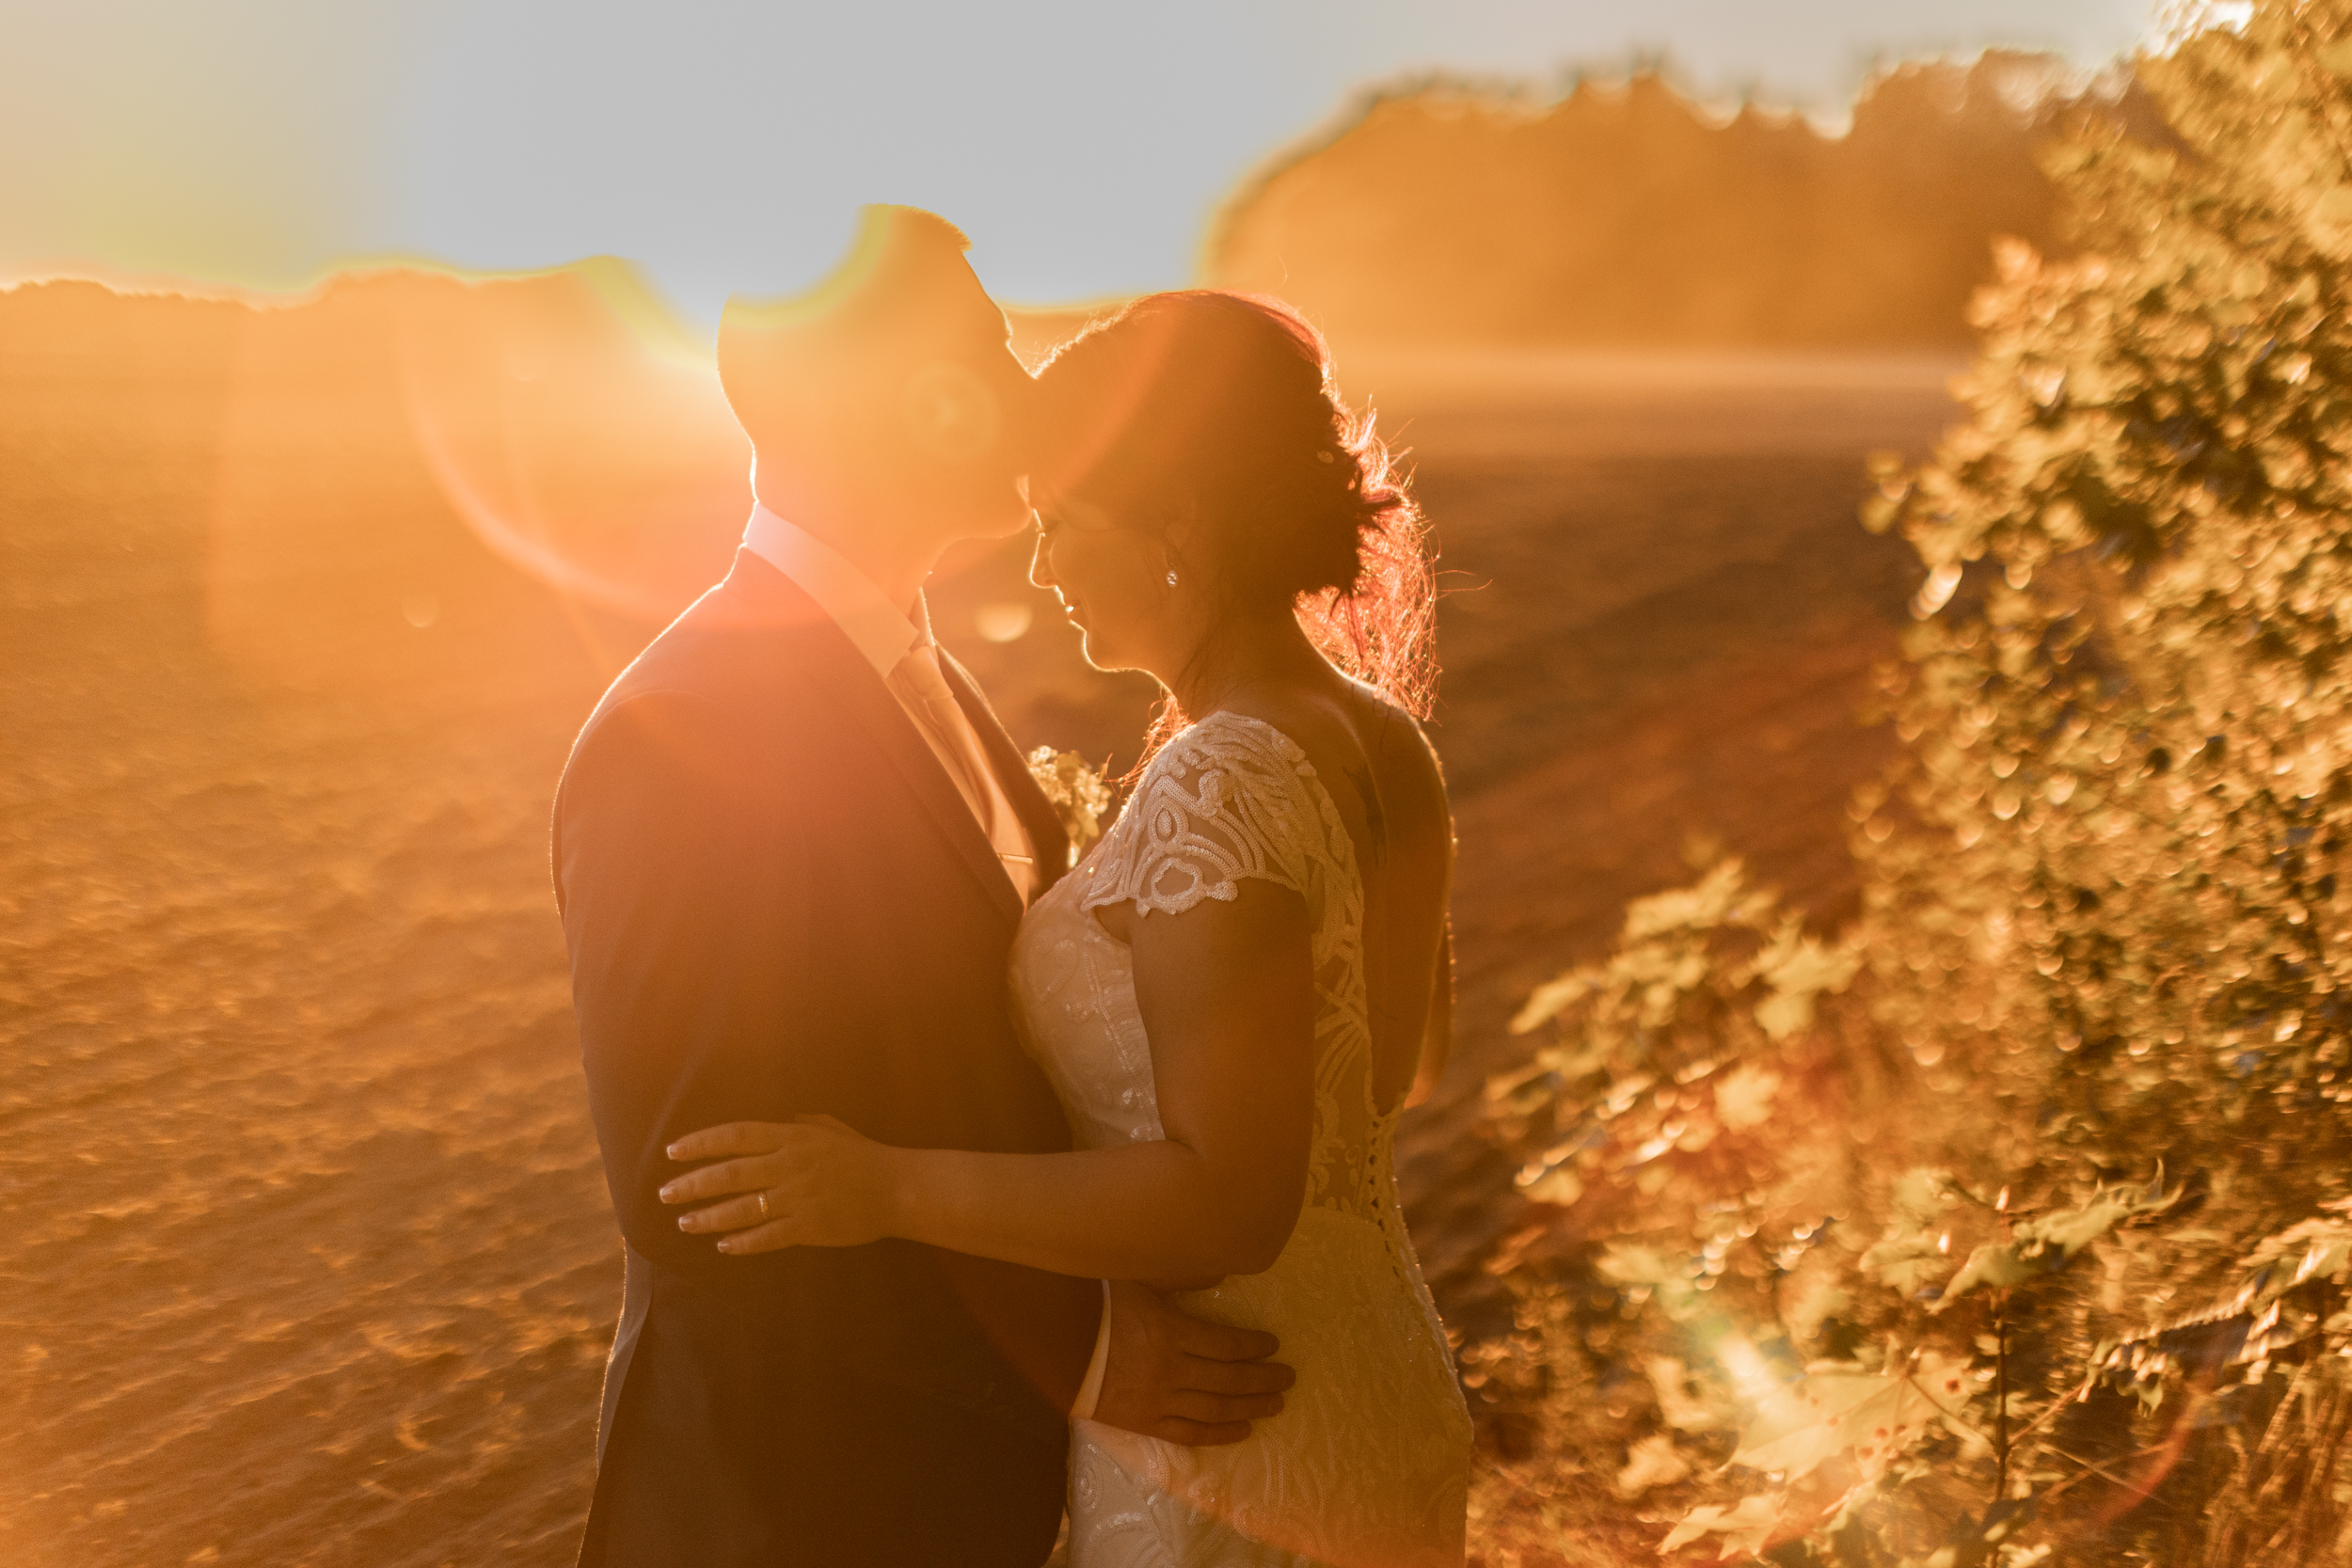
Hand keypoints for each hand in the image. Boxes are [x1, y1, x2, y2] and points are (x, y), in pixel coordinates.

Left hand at [659, 1115, 895, 1253]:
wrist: (897, 1188)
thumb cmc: (863, 1156)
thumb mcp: (830, 1128)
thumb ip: (799, 1123)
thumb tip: (777, 1119)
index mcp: (792, 1137)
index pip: (735, 1136)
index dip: (701, 1144)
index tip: (673, 1152)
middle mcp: (789, 1165)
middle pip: (729, 1173)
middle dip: (692, 1184)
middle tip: (665, 1193)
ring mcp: (797, 1197)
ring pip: (741, 1208)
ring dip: (707, 1216)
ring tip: (683, 1223)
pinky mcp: (808, 1226)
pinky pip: (767, 1236)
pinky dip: (742, 1242)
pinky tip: (722, 1245)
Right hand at [1090, 1279, 1294, 1445]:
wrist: (1053, 1346)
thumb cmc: (1095, 1305)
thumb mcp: (1136, 1278)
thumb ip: (1179, 1278)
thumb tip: (1219, 1276)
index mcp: (1171, 1332)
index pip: (1227, 1343)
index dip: (1255, 1345)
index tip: (1274, 1344)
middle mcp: (1171, 1370)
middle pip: (1229, 1378)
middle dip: (1264, 1378)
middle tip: (1289, 1377)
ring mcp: (1158, 1400)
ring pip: (1215, 1409)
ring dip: (1251, 1407)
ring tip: (1277, 1405)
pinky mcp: (1144, 1422)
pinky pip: (1189, 1434)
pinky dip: (1219, 1434)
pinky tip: (1242, 1431)